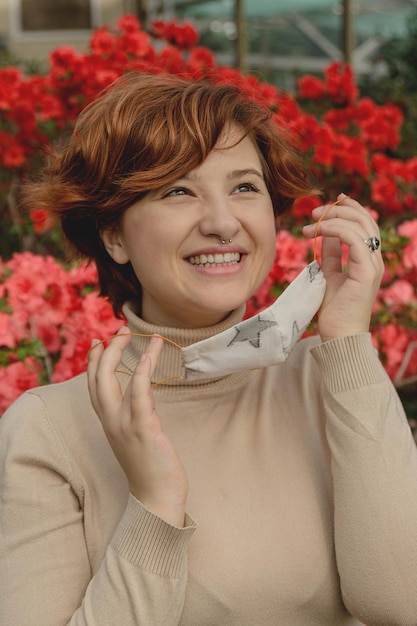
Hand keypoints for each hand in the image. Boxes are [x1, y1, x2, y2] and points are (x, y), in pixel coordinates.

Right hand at [87, 328, 187, 526]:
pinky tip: (146, 357)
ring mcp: (125, 426)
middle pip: (97, 378)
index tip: (99, 340)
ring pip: (111, 382)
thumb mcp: (135, 435)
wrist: (157, 499)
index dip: (94, 361)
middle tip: (121, 329)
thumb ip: (132, 414)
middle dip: (107, 350)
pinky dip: (140, 375)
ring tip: (134, 334)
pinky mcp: (144, 431)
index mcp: (109, 422)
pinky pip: (138, 397)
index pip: (93, 385)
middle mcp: (111, 422)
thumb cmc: (150, 466)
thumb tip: (139, 391)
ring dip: (121, 353)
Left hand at [302, 194, 383, 342]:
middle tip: (314, 211)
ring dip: (334, 217)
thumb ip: (331, 255)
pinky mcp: (367, 272)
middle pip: (365, 220)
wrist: (339, 336)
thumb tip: (325, 236)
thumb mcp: (329, 275)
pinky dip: (335, 230)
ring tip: (311, 221)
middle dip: (339, 209)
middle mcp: (374, 259)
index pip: (364, 224)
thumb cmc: (334, 311)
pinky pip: (354, 240)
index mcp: (368, 260)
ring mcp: (373, 265)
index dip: (348, 209)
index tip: (326, 205)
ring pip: (360, 225)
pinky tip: (317, 231)